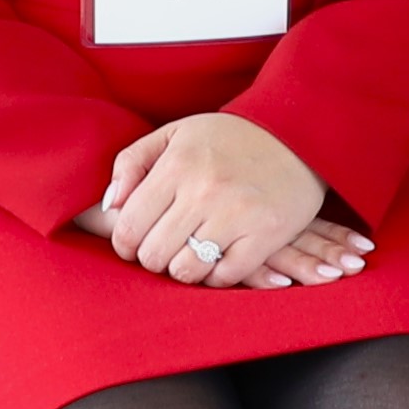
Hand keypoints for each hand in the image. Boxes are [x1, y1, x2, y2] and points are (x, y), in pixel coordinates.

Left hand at [85, 113, 339, 289]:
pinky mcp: (266, 234)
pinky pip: (226, 276)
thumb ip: (132, 162)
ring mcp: (237, 215)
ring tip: (190, 254)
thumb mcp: (175, 134)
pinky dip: (216, 275)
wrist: (297, 132)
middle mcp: (204, 191)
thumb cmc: (230, 137)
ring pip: (187, 271)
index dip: (125, 243)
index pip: (128, 226)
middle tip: (164, 249)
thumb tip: (110, 205)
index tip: (135, 242)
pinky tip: (217, 260)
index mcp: (177, 165)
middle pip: (154, 254)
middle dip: (152, 257)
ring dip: (183, 269)